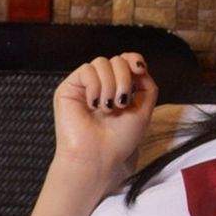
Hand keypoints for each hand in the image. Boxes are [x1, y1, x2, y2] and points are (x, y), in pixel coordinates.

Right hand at [52, 53, 157, 177]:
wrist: (98, 156)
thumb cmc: (119, 139)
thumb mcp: (143, 109)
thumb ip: (146, 84)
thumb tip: (136, 64)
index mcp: (118, 88)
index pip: (126, 60)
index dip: (133, 59)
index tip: (140, 70)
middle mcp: (101, 85)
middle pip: (117, 60)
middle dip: (124, 79)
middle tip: (121, 104)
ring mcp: (85, 86)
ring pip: (101, 62)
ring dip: (110, 86)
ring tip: (107, 108)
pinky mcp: (69, 89)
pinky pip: (86, 70)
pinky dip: (95, 86)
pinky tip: (93, 105)